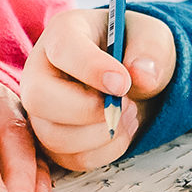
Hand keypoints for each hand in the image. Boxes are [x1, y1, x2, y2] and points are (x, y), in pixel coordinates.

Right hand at [21, 7, 175, 171]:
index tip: (123, 83)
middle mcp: (40, 70)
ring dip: (102, 134)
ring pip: (54, 136)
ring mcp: (42, 109)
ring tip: (127, 113)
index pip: (63, 50)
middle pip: (39, 98)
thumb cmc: (135, 49)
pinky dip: (105, 151)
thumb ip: (150, 51)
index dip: (92, 69)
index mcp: (63, 32)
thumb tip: (143, 75)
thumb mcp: (151, 38)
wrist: (134, 76)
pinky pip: (71, 159)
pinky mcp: (52, 138)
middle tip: (122, 104)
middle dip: (87, 110)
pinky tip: (121, 129)